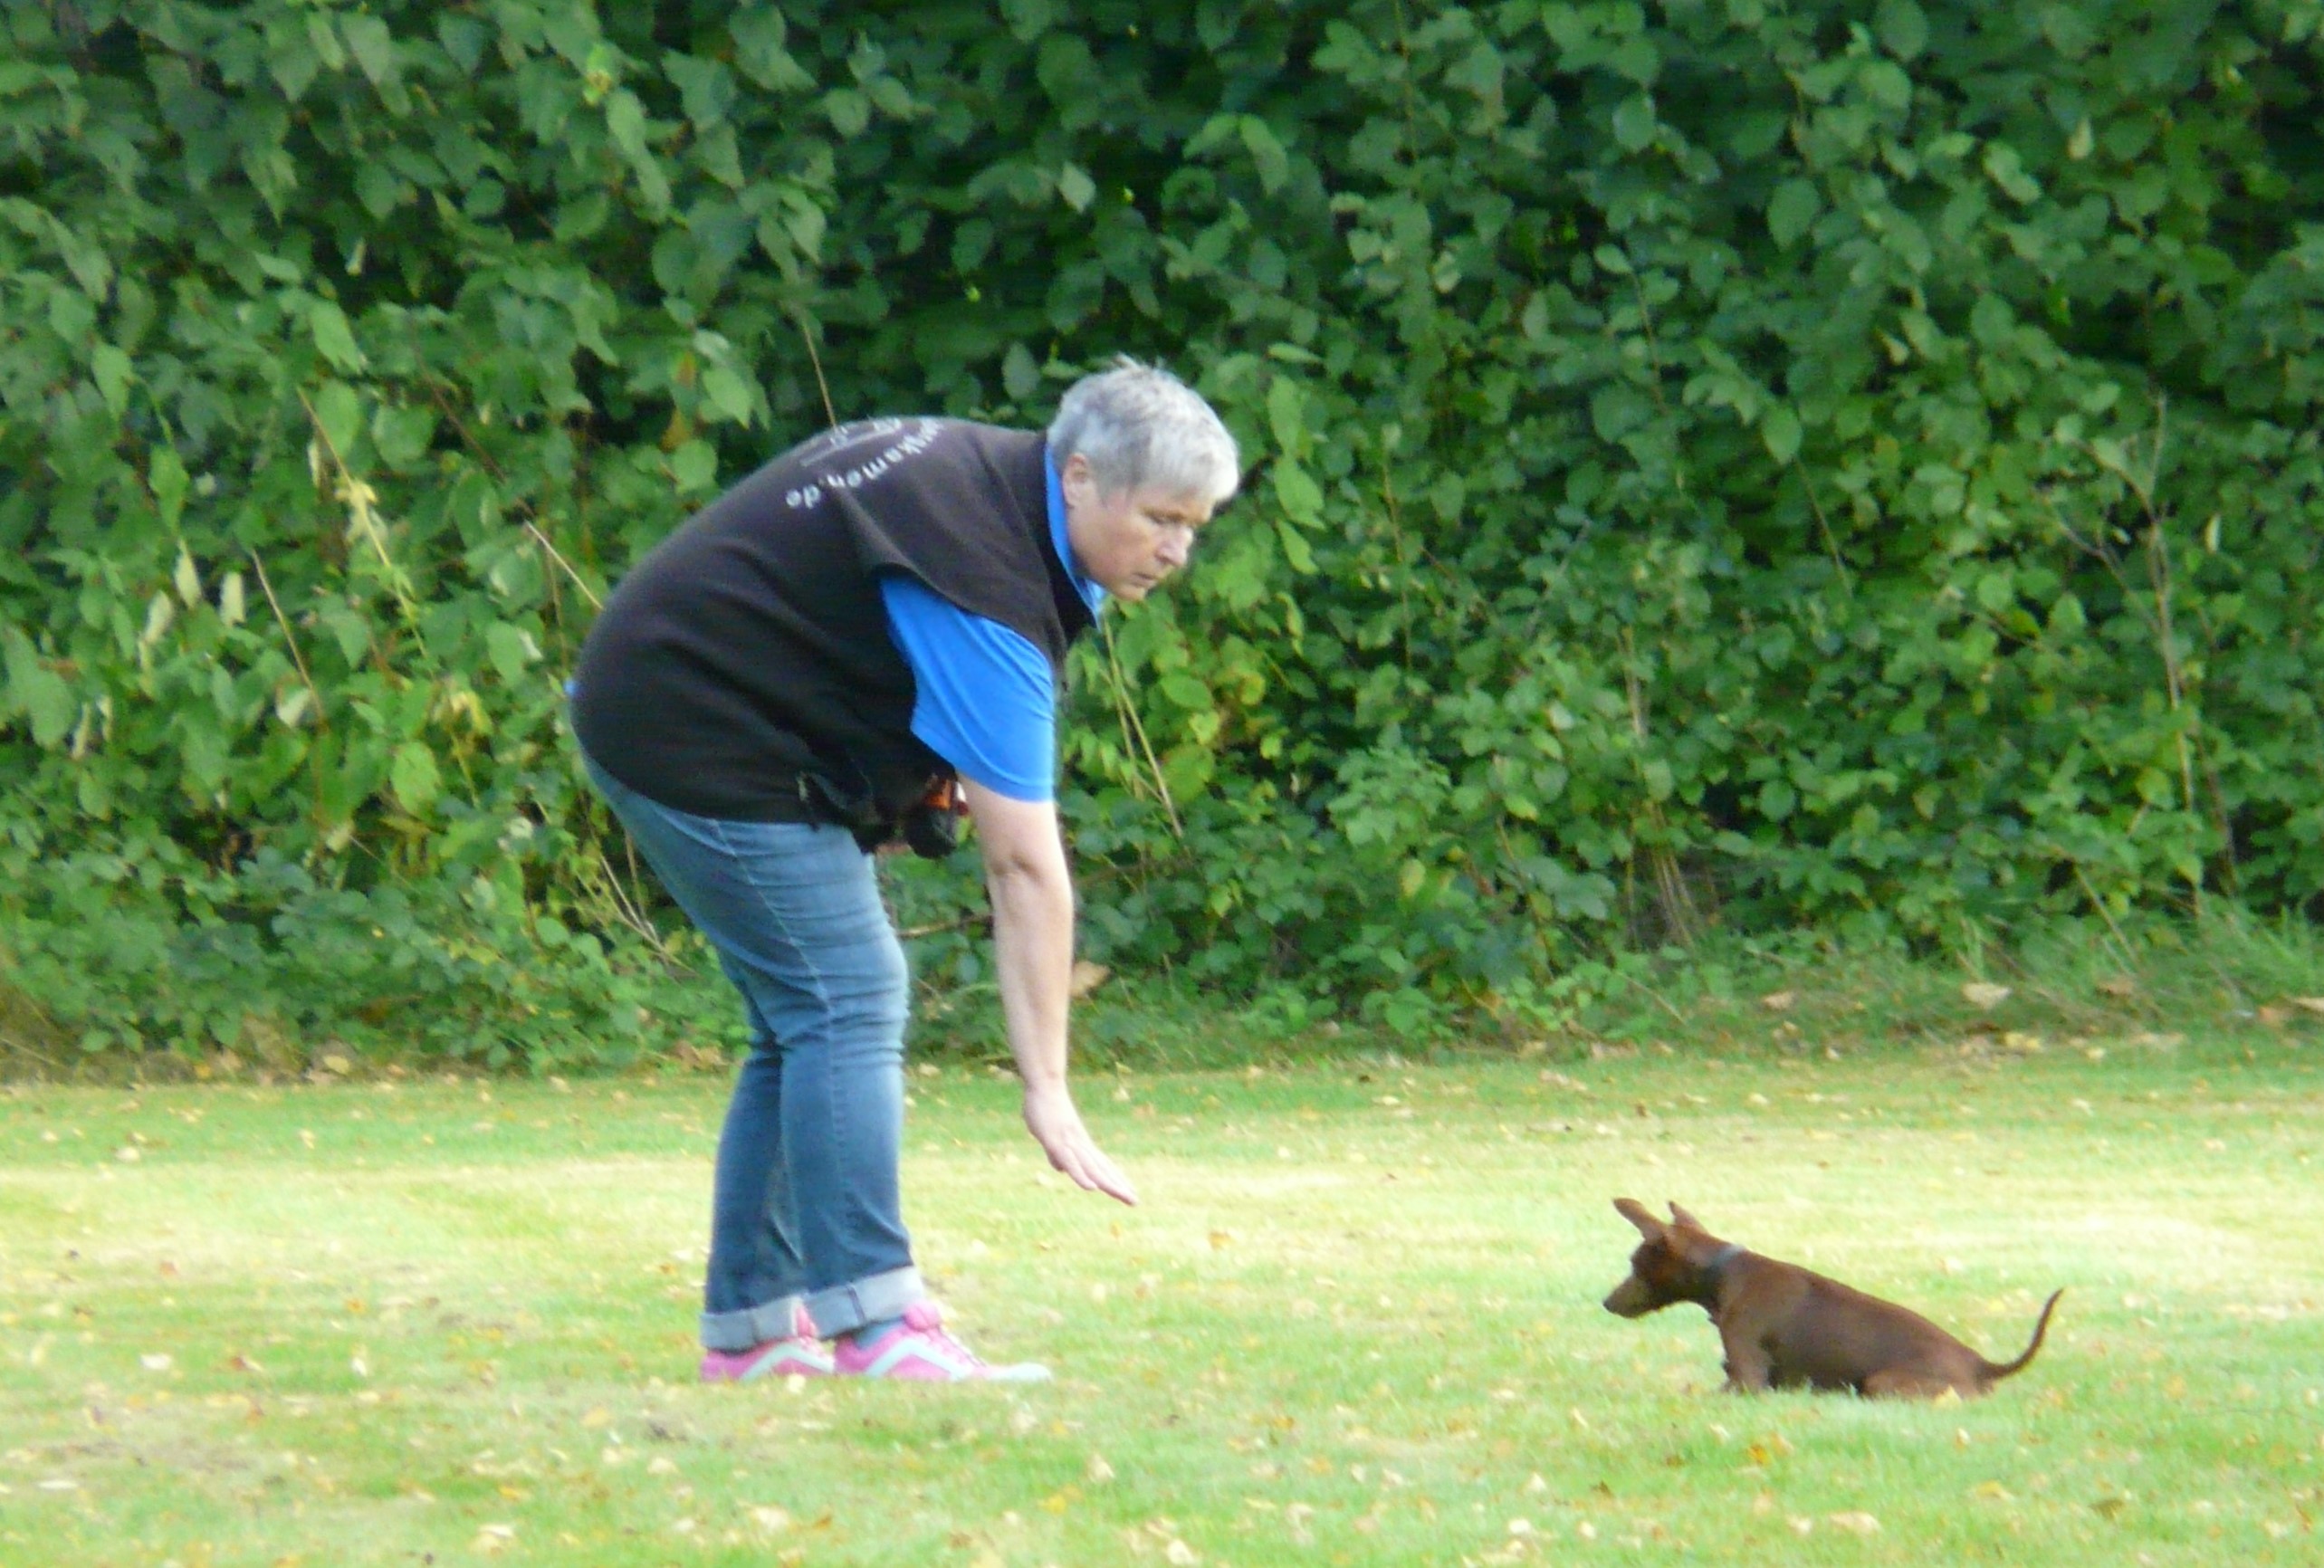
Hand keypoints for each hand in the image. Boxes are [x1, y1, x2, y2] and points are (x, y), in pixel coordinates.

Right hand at [1022, 1080, 1138, 1205]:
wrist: (1043, 1084)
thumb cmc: (1044, 1107)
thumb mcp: (1049, 1136)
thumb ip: (1056, 1153)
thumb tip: (1060, 1168)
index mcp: (1080, 1144)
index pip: (1101, 1165)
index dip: (1114, 1179)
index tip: (1128, 1192)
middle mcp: (1080, 1144)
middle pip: (1102, 1169)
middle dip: (1118, 1186)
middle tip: (1135, 1201)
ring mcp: (1070, 1143)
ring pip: (1092, 1169)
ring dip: (1108, 1184)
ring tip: (1124, 1196)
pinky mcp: (1057, 1142)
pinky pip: (1071, 1163)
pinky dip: (1081, 1176)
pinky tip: (1092, 1188)